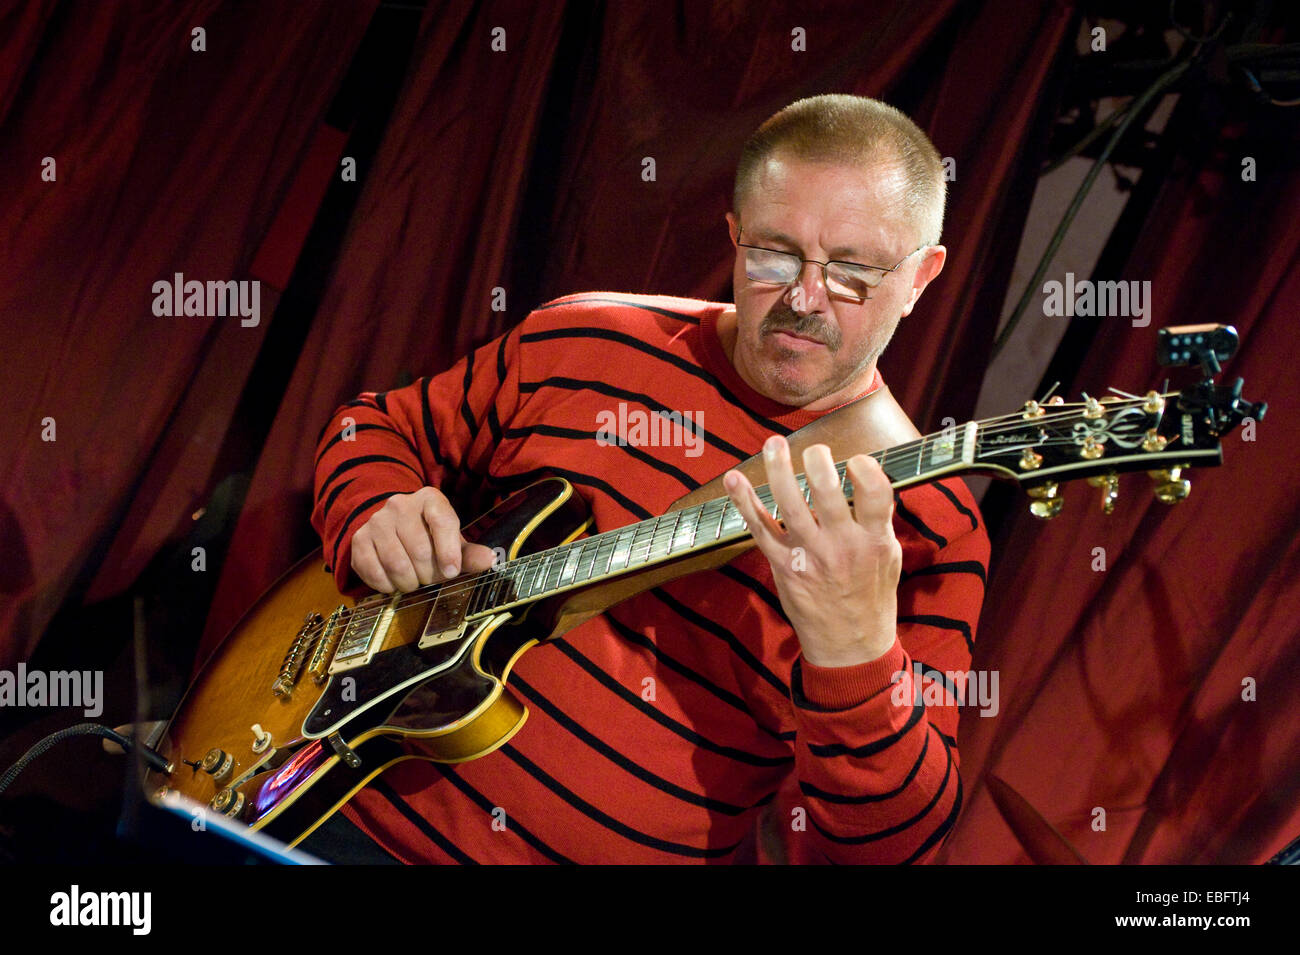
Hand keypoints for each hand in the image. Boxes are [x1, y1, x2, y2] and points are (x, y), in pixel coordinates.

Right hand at [350, 486, 497, 592]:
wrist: (390, 530)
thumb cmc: (429, 538)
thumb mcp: (452, 542)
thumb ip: (470, 554)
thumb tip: (490, 560)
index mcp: (430, 499)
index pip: (442, 521)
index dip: (449, 552)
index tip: (451, 572)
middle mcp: (400, 504)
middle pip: (420, 549)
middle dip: (429, 574)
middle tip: (430, 578)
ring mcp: (377, 521)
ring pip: (396, 563)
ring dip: (409, 583)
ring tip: (414, 581)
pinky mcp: (359, 540)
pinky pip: (374, 572)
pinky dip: (387, 586)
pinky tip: (394, 582)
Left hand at [723, 435, 901, 666]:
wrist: (849, 644)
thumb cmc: (871, 595)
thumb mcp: (889, 557)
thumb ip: (879, 519)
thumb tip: (870, 478)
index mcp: (873, 540)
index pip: (874, 495)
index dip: (865, 470)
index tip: (855, 459)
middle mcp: (841, 545)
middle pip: (827, 494)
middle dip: (817, 463)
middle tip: (814, 450)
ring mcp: (809, 555)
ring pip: (790, 505)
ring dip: (778, 470)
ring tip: (774, 443)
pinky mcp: (783, 565)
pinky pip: (760, 529)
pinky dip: (744, 503)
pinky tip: (734, 479)